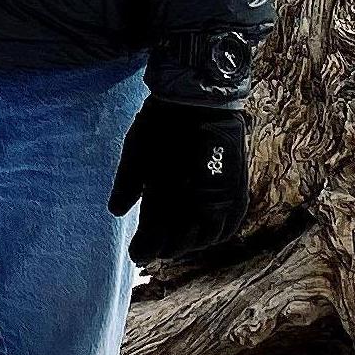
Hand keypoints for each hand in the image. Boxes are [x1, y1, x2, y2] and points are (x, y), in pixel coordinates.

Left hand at [107, 98, 250, 264]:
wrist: (201, 99)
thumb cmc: (162, 123)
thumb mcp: (136, 151)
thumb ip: (126, 184)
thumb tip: (116, 211)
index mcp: (170, 193)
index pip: (157, 235)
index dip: (145, 248)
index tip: (135, 255)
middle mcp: (199, 202)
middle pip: (179, 240)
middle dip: (163, 247)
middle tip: (150, 251)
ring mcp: (222, 200)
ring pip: (204, 238)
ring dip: (187, 244)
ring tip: (172, 244)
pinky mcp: (238, 192)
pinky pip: (227, 227)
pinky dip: (211, 235)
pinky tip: (201, 235)